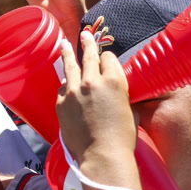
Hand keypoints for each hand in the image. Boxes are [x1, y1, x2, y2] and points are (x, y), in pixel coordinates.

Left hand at [56, 29, 134, 167]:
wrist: (102, 155)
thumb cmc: (122, 137)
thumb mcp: (129, 110)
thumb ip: (118, 95)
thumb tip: (113, 93)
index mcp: (114, 80)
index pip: (108, 58)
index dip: (107, 58)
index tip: (105, 59)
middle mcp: (92, 81)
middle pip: (88, 55)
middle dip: (87, 43)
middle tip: (84, 35)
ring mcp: (73, 91)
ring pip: (69, 66)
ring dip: (67, 53)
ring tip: (64, 44)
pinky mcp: (61, 103)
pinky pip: (62, 88)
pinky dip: (65, 84)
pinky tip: (65, 82)